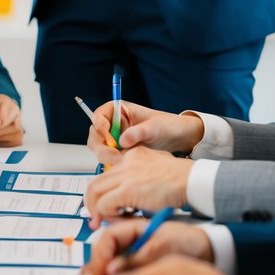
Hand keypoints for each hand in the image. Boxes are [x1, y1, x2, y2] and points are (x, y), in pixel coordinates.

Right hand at [81, 218, 212, 274]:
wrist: (208, 249)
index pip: (107, 238)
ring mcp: (131, 251)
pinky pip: (118, 270)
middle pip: (103, 251)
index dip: (100, 255)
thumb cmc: (187, 242)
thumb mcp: (164, 247)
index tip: (100, 273)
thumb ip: (138, 258)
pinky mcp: (136, 264)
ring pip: (108, 261)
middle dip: (96, 267)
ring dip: (100, 274)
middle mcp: (128, 239)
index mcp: (132, 228)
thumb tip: (111, 270)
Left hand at [83, 147, 193, 226]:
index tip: (101, 206)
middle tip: (95, 218)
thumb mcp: (157, 172)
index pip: (106, 175)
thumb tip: (128, 202)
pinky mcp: (127, 190)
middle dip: (92, 203)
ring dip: (98, 211)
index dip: (100, 192)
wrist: (193, 181)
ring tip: (106, 222)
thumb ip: (141, 179)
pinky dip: (109, 216)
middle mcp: (124, 163)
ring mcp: (124, 175)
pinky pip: (105, 205)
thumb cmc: (182, 181)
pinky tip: (122, 221)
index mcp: (131, 157)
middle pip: (95, 183)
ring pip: (95, 193)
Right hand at [86, 100, 203, 164]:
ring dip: (106, 156)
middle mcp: (112, 122)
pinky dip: (112, 161)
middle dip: (102, 147)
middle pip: (95, 134)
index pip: (98, 117)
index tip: (111, 142)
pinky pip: (108, 155)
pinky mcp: (118, 149)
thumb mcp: (154, 127)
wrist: (179, 138)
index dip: (100, 129)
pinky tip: (123, 165)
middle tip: (115, 157)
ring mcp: (114, 136)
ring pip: (99, 147)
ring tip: (122, 162)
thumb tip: (121, 141)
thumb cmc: (167, 126)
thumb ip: (138, 132)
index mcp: (117, 109)